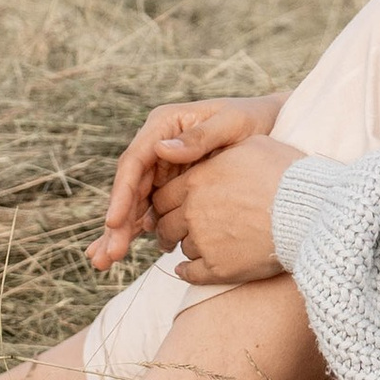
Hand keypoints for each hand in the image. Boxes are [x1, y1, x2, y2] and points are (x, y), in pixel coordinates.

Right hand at [90, 98, 286, 270]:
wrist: (273, 125)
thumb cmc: (254, 119)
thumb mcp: (232, 123)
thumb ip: (201, 136)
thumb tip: (162, 148)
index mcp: (164, 125)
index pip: (134, 162)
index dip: (122, 193)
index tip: (115, 222)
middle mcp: (157, 145)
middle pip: (129, 186)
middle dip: (117, 222)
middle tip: (108, 255)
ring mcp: (161, 165)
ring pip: (134, 202)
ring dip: (120, 231)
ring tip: (105, 261)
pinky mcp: (171, 184)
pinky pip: (150, 209)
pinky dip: (135, 230)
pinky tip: (122, 253)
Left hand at [149, 136, 302, 286]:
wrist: (311, 210)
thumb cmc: (285, 172)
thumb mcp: (249, 143)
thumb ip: (211, 144)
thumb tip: (179, 148)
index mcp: (198, 181)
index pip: (163, 196)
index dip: (167, 203)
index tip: (174, 207)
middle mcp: (195, 212)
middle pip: (166, 224)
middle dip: (170, 226)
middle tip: (177, 229)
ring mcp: (205, 242)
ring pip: (182, 247)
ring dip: (187, 245)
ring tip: (201, 243)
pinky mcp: (219, 268)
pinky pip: (190, 274)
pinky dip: (186, 272)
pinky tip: (187, 270)